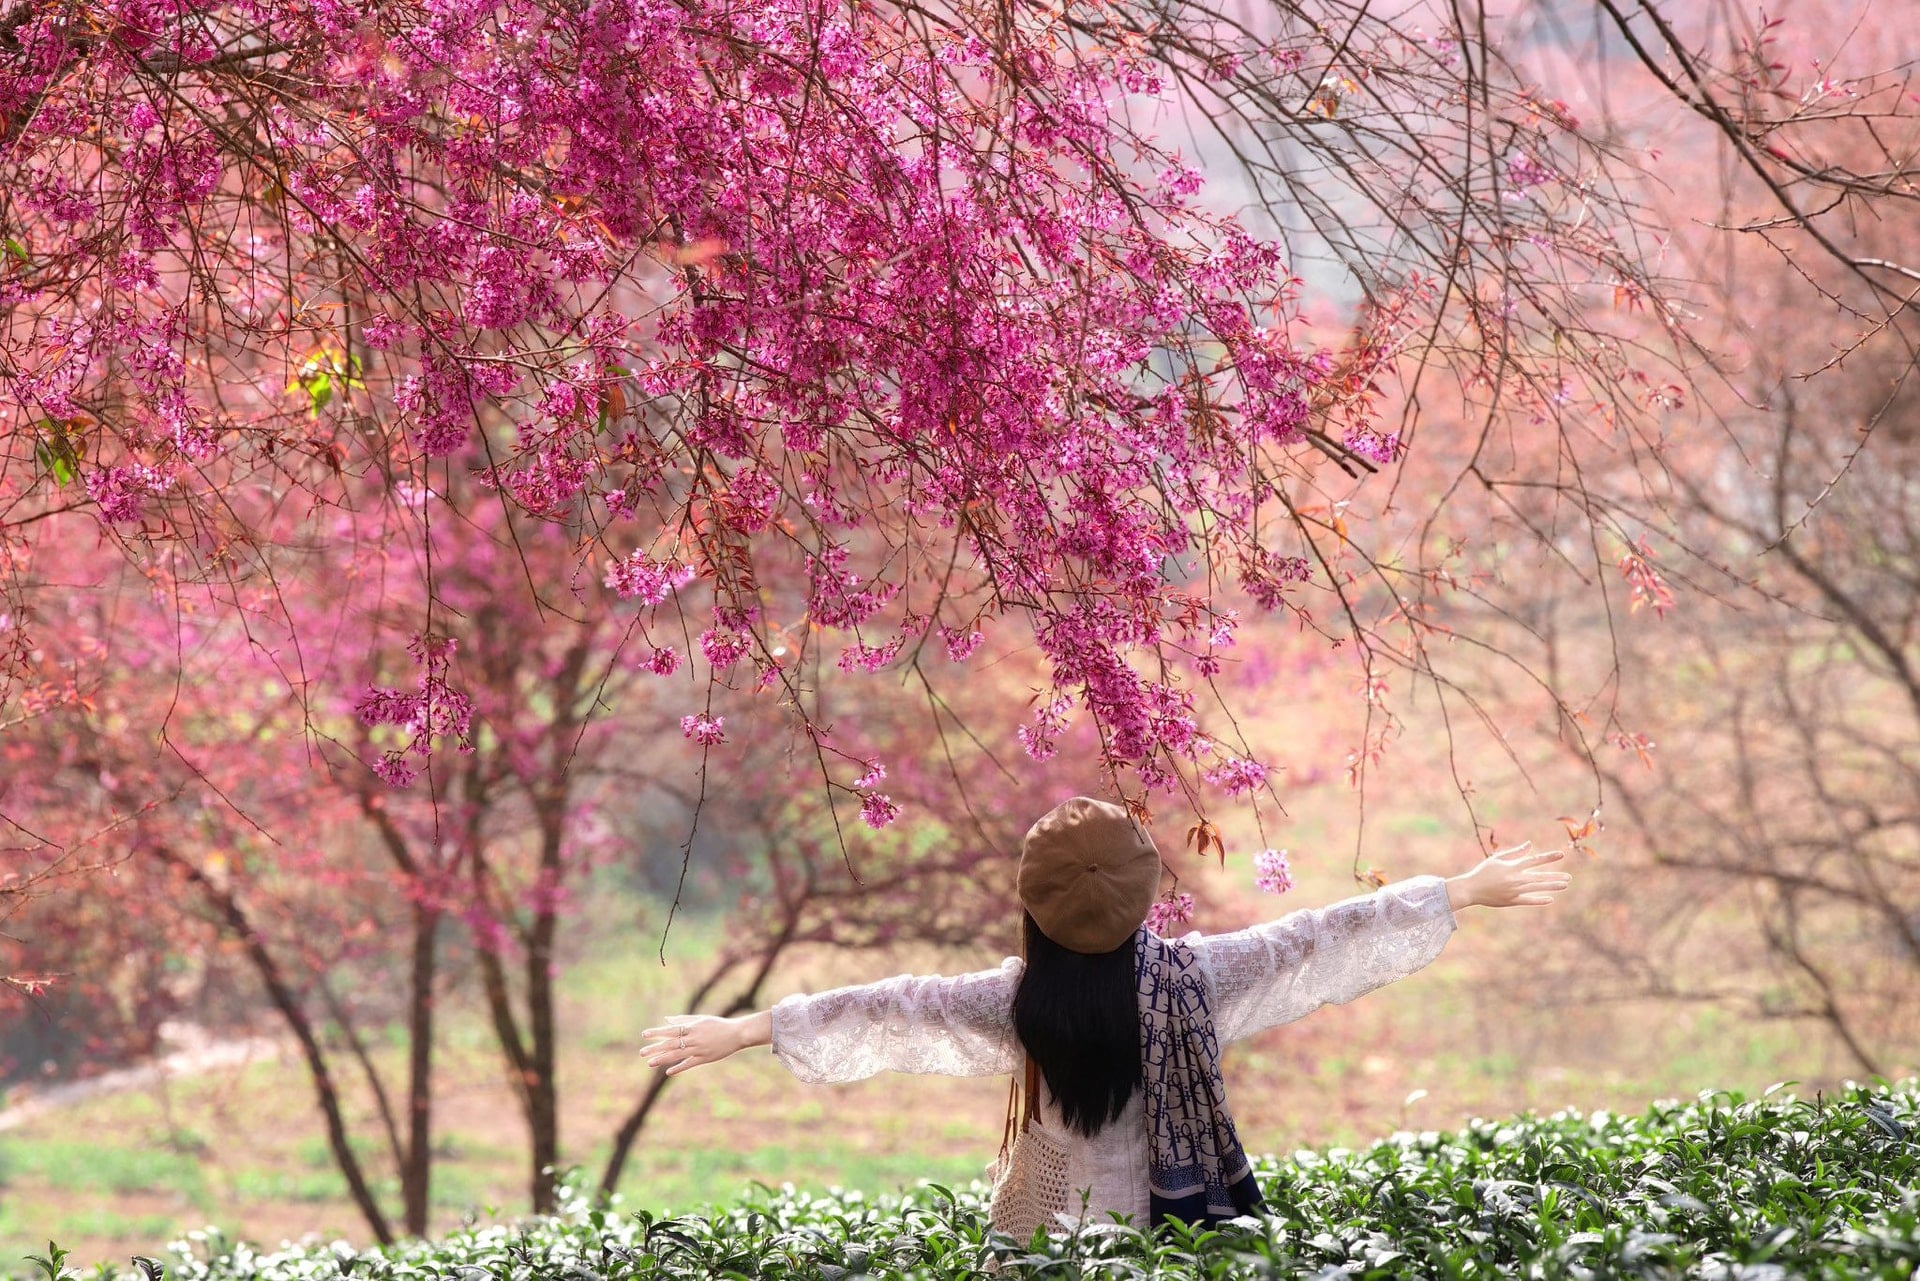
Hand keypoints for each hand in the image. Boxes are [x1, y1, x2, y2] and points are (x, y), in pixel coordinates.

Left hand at [640, 1014, 749, 1075]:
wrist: (737, 1033)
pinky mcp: (705, 1058)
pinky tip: (668, 1072)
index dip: (657, 1032)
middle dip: (655, 1048)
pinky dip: (679, 1067)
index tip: (644, 1034)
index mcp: (692, 1027)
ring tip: (649, 1063)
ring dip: (662, 1059)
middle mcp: (694, 1038)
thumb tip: (666, 1020)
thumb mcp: (701, 1019)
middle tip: (641, 1053)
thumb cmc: (718, 1025)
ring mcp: (699, 1049)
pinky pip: (689, 1064)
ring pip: (677, 1055)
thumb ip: (683, 1020)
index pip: (670, 1030)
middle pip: (671, 1043)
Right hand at [1446, 843, 1571, 909]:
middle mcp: (1515, 879)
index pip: (1534, 860)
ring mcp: (1514, 891)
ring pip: (1537, 888)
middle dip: (1555, 876)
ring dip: (1552, 887)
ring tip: (1565, 885)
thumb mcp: (1497, 859)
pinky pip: (1528, 900)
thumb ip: (1515, 852)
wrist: (1470, 889)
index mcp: (1512, 867)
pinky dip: (1539, 900)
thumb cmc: (1483, 872)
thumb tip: (1529, 844)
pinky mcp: (1511, 901)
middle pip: (1540, 877)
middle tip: (1569, 877)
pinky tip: (1550, 898)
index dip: (1548, 857)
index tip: (1561, 854)